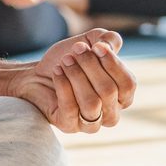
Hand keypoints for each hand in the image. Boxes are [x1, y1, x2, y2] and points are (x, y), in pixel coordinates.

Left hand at [12, 29, 136, 133]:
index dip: (113, 63)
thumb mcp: (90, 42)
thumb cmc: (69, 60)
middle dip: (90, 66)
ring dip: (76, 76)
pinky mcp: (69, 126)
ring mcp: (90, 124)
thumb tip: (109, 46)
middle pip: (108, 91)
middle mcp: (111, 114)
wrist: (37, 74)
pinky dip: (63, 85)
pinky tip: (57, 72)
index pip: (128, 84)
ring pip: (92, 102)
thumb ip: (108, 39)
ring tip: (65, 61)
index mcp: (122, 96)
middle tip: (74, 51)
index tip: (95, 46)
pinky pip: (70, 108)